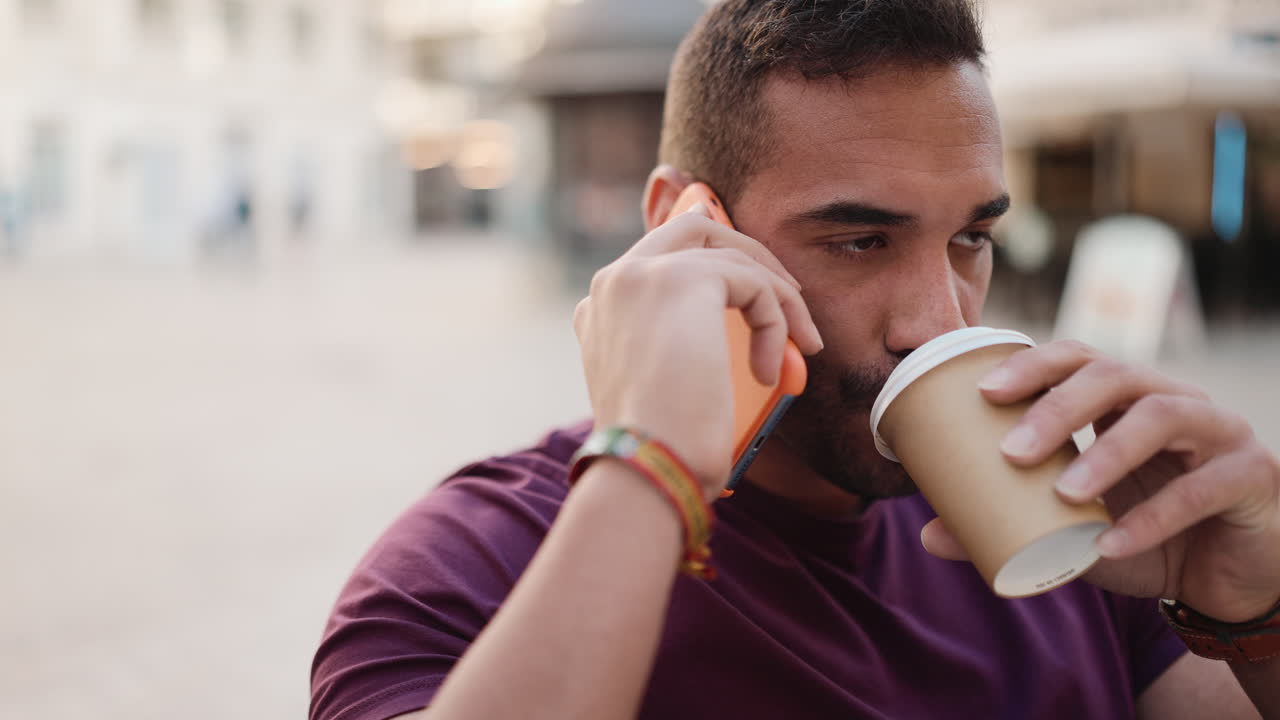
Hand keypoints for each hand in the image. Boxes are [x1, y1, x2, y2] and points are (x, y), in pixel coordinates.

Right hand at [573, 204, 822, 498]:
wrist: (645, 466)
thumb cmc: (660, 451)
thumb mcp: (661, 392)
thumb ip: (680, 351)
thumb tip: (750, 344)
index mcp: (599, 310)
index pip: (659, 258)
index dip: (711, 266)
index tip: (751, 292)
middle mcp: (615, 282)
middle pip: (694, 230)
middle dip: (750, 257)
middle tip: (786, 295)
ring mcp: (644, 274)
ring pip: (732, 253)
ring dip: (778, 296)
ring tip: (800, 344)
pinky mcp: (683, 279)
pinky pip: (754, 283)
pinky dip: (776, 321)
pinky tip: (770, 370)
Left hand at [920, 340, 1279, 621]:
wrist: (1230, 586)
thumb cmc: (1147, 541)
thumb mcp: (1072, 535)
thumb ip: (1009, 527)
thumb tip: (928, 533)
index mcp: (1126, 401)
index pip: (1078, 358)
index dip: (1033, 364)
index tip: (983, 391)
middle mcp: (1174, 400)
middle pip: (1115, 374)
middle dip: (1058, 404)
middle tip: (1012, 449)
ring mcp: (1220, 432)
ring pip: (1163, 414)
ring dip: (1107, 452)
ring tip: (1063, 491)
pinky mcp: (1254, 476)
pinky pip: (1202, 488)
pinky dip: (1153, 517)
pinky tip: (1112, 544)